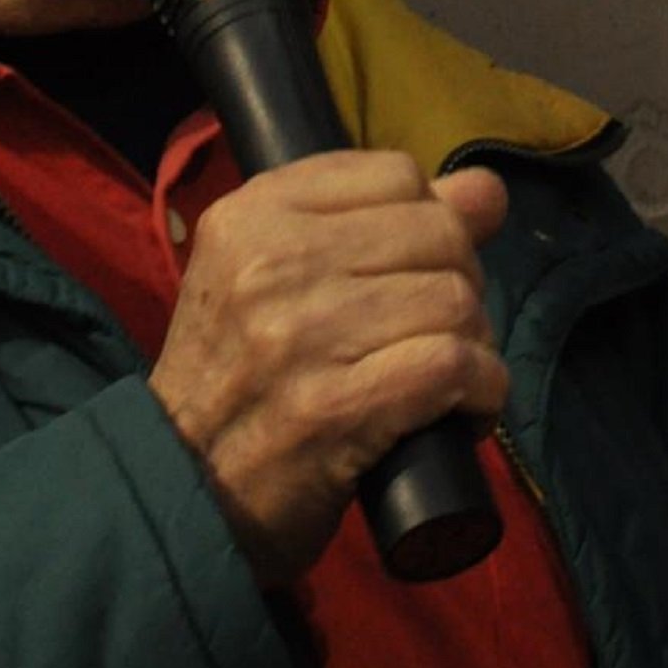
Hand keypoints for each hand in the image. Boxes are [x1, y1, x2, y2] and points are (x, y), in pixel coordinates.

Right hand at [148, 151, 509, 584]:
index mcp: (253, 215)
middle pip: (438, 234)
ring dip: (474, 346)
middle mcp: (272, 262)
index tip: (415, 275)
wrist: (182, 493)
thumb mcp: (275, 279)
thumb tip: (486, 188)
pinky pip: (454, 366)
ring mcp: (302, 333)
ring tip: (448, 380)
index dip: (430, 224)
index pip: (396, 175)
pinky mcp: (335, 406)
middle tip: (439, 335)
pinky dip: (482, 391)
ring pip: (454, 301)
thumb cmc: (236, 382)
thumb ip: (374, 222)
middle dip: (461, 285)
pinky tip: (465, 413)